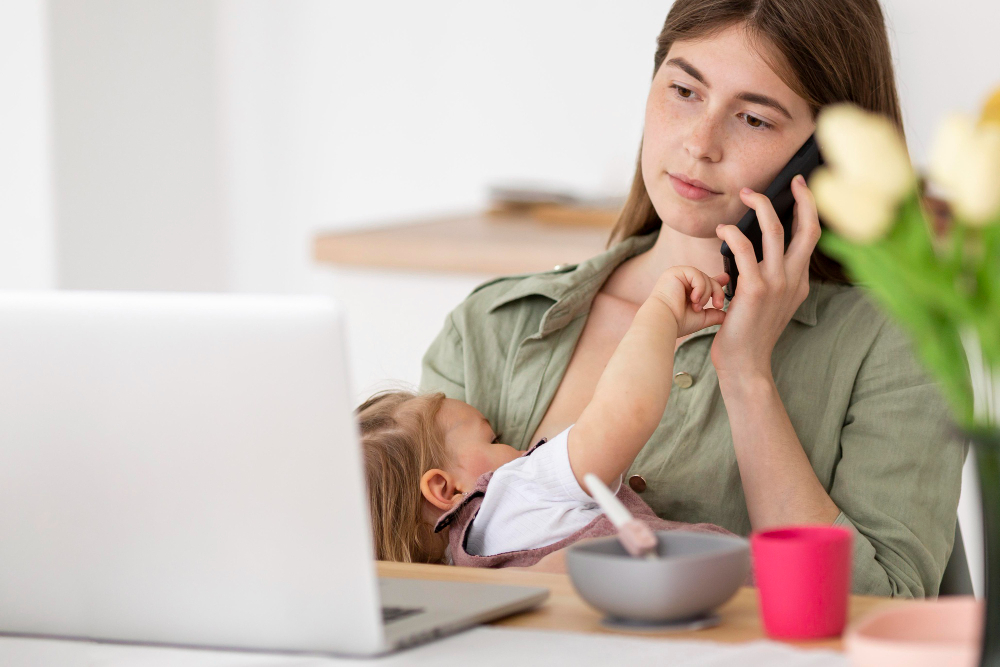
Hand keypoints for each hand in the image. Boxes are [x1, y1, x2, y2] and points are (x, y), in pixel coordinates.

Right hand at [651, 265, 728, 337]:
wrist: (664, 322)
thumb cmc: (678, 322)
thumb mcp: (700, 318)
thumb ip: (713, 314)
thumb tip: (725, 315)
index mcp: (685, 290)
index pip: (704, 282)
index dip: (716, 280)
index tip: (726, 278)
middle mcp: (681, 281)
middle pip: (708, 279)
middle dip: (717, 292)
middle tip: (718, 305)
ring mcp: (678, 275)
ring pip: (704, 277)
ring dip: (706, 294)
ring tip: (696, 307)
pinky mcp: (675, 272)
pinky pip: (697, 274)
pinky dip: (700, 288)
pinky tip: (693, 299)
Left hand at [711, 175, 821, 379]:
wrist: (746, 364)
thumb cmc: (749, 333)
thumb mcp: (769, 302)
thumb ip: (769, 278)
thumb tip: (756, 253)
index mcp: (799, 281)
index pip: (811, 237)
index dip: (808, 209)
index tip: (800, 188)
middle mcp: (794, 279)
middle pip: (807, 228)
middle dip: (802, 198)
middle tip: (789, 179)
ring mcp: (776, 283)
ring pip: (775, 230)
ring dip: (760, 206)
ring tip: (746, 195)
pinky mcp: (754, 289)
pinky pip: (744, 249)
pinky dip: (733, 233)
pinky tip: (723, 229)